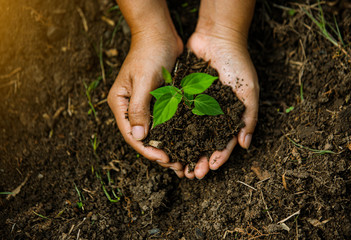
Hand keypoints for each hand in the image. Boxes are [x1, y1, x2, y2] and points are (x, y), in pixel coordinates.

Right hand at [107, 23, 184, 176]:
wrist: (159, 34)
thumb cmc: (149, 53)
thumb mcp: (144, 81)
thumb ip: (140, 109)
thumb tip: (139, 137)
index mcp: (121, 104)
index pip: (131, 134)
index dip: (148, 150)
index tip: (165, 160)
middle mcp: (131, 107)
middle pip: (143, 137)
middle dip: (159, 153)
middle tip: (177, 166)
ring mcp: (145, 105)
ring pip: (155, 133)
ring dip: (168, 147)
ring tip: (182, 160)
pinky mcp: (158, 101)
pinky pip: (165, 122)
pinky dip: (173, 134)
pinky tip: (185, 143)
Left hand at [184, 27, 258, 178]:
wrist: (218, 38)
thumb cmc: (237, 65)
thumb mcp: (249, 92)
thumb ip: (248, 118)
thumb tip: (245, 145)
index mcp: (228, 117)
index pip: (223, 142)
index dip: (218, 156)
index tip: (209, 168)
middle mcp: (211, 115)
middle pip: (203, 143)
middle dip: (198, 159)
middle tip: (191, 174)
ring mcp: (195, 107)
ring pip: (187, 134)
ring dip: (183, 151)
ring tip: (177, 165)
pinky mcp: (181, 97)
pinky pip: (175, 117)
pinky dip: (171, 131)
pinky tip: (165, 143)